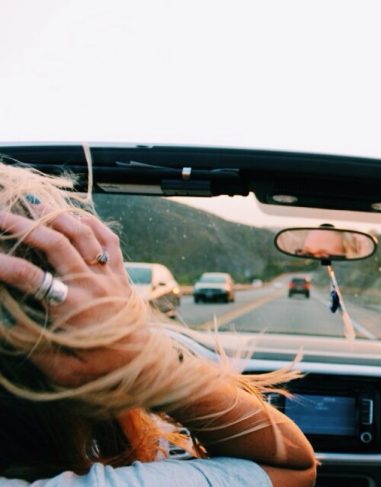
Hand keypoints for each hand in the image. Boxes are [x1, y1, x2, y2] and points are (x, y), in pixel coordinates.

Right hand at [0, 207, 146, 386]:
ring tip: (33, 203)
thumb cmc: (102, 371)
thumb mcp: (62, 371)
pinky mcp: (120, 274)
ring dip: (57, 215)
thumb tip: (5, 325)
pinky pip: (109, 240)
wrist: (145, 364)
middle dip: (24, 226)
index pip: (31, 278)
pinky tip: (75, 215)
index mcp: (72, 309)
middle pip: (56, 244)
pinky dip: (92, 223)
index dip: (4, 266)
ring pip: (84, 234)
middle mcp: (91, 285)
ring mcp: (108, 276)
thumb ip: (32, 348)